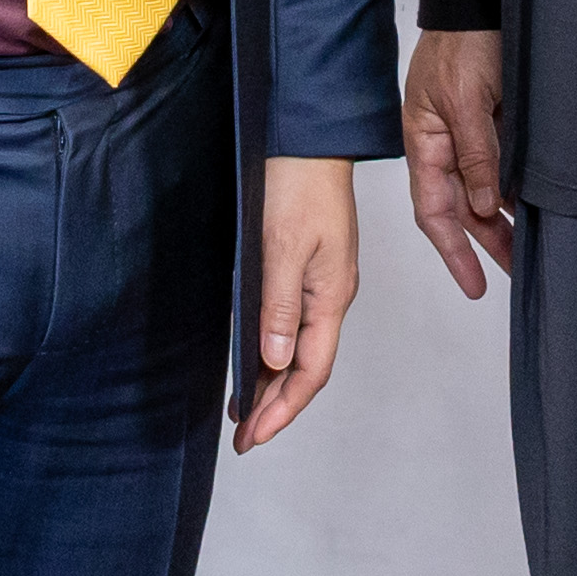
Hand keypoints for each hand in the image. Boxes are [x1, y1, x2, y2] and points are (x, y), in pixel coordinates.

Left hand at [236, 157, 359, 451]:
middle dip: (277, 407)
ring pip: (301, 348)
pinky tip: (256, 358)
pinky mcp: (309, 266)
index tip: (254, 436)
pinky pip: (294, 323)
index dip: (283, 409)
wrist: (307, 137)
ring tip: (246, 411)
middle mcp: (331, 295)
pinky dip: (274, 350)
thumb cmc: (297, 183)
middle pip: (308, 367)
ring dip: (274, 383)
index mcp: (331, 295)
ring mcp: (322, 282)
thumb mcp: (282, 246)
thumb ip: (279, 306)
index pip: (311, 371)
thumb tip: (276, 362)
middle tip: (244, 437)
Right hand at [403, 29, 514, 296]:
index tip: (475, 284)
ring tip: (529, 245)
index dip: (454, 252)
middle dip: (486, 241)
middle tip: (516, 270)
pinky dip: (512, 187)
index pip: (434, 211)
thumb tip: (485, 205)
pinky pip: (500, 164)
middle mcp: (444, 143)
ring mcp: (468, 131)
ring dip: (503, 217)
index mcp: (425, 142)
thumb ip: (476, 154)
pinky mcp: (492, 118)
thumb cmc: (461, 41)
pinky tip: (532, 202)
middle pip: (461, 206)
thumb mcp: (466, 101)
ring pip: (483, 188)